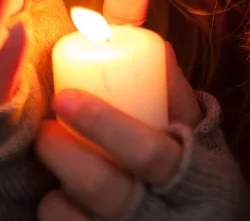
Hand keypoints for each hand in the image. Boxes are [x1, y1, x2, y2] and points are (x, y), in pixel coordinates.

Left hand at [36, 0, 201, 220]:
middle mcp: (161, 213)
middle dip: (64, 153)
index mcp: (188, 175)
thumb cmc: (203, 178)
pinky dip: (57, 212)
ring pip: (79, 219)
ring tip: (53, 160)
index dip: (102, 123)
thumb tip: (157, 45)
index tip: (66, 97)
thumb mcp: (204, 139)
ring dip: (56, 186)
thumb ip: (179, 96)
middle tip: (45, 128)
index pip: (145, 151)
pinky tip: (60, 196)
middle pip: (104, 188)